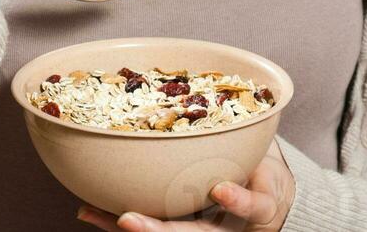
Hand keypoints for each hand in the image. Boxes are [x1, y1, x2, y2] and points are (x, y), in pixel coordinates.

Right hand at [76, 137, 294, 230]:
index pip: (150, 220)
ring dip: (179, 230)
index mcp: (187, 214)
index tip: (85, 210)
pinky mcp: (261, 202)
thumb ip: (164, 160)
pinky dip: (235, 200)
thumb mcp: (196, 162)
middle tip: (122, 221)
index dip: (113, 221)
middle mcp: (206, 224)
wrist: (281, 179)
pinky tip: (220, 191)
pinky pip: (249, 204)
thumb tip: (114, 142)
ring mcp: (232, 219)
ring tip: (156, 215)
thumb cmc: (231, 169)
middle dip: (146, 231)